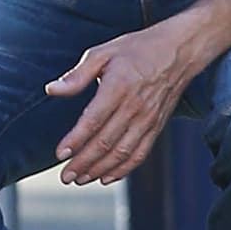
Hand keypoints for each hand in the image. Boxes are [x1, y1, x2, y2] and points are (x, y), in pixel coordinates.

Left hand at [46, 20, 206, 185]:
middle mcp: (135, 107)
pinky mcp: (157, 126)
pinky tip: (106, 177)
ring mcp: (148, 119)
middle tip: (65, 176)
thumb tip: (51, 90)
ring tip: (81, 180)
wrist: (179, 50)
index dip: (76, 140)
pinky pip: (140, 153)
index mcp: (119, 87)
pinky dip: (123, 169)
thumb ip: (77, 75)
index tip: (60, 154)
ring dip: (100, 170)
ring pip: (122, 153)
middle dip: (83, 163)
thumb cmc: (137, 49)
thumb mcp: (103, 52)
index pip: (93, 120)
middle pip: (106, 142)